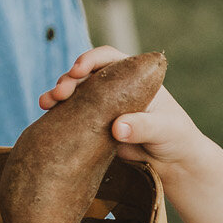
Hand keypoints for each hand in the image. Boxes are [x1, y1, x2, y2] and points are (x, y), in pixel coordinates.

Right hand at [39, 47, 208, 172]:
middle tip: (60, 93)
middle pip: (86, 75)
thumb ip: (143, 126)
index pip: (110, 59)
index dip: (91, 60)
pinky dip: (60, 116)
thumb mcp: (165, 129)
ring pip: (76, 94)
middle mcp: (115, 87)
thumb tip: (117, 128)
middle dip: (69, 80)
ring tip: (46, 104)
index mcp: (135, 76)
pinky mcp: (94, 126)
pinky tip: (47, 118)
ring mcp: (102, 106)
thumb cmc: (176, 138)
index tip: (78, 70)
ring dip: (59, 96)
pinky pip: (73, 117)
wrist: (173, 163)